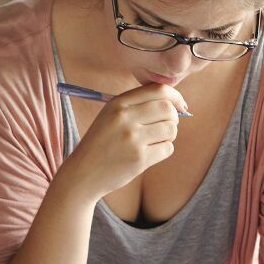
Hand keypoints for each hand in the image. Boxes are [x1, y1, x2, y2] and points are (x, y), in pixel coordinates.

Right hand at [67, 83, 188, 199]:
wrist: (83, 173)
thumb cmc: (102, 143)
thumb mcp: (111, 116)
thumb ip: (137, 105)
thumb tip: (175, 103)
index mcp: (118, 103)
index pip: (158, 90)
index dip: (175, 96)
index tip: (180, 105)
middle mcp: (125, 118)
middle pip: (168, 109)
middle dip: (174, 117)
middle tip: (167, 125)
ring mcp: (132, 138)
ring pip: (171, 129)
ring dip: (169, 135)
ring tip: (155, 140)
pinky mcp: (139, 158)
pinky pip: (167, 148)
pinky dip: (164, 150)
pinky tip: (150, 153)